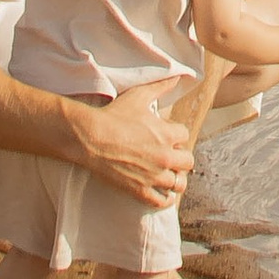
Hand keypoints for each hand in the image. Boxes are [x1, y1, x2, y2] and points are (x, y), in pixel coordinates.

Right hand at [80, 83, 194, 208]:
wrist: (91, 138)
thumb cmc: (114, 115)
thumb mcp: (139, 96)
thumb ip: (161, 86)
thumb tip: (178, 76)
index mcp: (167, 134)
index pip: (185, 135)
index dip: (176, 134)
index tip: (168, 136)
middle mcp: (165, 156)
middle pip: (187, 162)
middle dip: (181, 158)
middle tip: (171, 156)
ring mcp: (153, 176)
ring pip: (178, 184)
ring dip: (176, 178)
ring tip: (170, 175)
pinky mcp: (139, 190)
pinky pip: (161, 201)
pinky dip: (165, 199)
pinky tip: (163, 194)